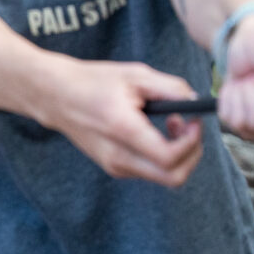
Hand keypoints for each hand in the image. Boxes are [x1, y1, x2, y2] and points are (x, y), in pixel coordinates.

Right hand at [38, 59, 205, 186]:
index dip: (191, 142)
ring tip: (172, 124)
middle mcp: (118, 155)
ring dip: (179, 154)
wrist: (56, 97)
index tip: (194, 120)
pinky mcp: (114, 168)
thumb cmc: (94, 82)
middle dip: (192, 155)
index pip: (169, 157)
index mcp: (122, 129)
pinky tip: (155, 131)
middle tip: (190, 129)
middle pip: (173, 178)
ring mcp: (114, 165)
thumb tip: (197, 101)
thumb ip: (171, 87)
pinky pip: (151, 171)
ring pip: (165, 177)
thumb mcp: (135, 74)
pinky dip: (164, 156)